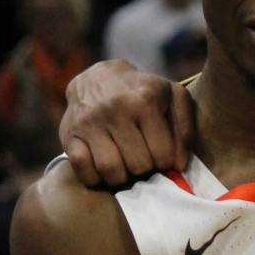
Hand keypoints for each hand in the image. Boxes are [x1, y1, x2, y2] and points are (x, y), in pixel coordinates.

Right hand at [59, 59, 194, 185]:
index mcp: (144, 100)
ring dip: (121, 177)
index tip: (162, 157)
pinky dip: (94, 177)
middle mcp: (115, 109)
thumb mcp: (173, 97)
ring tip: (126, 167)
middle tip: (143, 161)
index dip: (166, 162)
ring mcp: (89, 121)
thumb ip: (185, 128)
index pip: (162, 154)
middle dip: (145, 169)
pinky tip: (103, 170)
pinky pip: (81, 167)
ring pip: (110, 170)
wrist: (99, 77)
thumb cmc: (143, 92)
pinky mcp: (69, 133)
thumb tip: (179, 164)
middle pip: (138, 165)